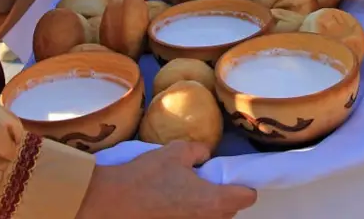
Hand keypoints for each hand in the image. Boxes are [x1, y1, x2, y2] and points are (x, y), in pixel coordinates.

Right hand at [77, 141, 256, 218]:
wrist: (115, 200)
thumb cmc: (148, 175)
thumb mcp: (177, 151)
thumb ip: (199, 150)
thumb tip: (205, 155)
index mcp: (215, 200)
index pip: (247, 197)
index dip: (242, 184)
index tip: (230, 176)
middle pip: (230, 210)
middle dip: (223, 196)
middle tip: (206, 180)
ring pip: (212, 218)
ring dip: (206, 206)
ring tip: (186, 191)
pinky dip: (190, 213)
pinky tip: (173, 201)